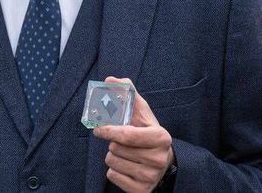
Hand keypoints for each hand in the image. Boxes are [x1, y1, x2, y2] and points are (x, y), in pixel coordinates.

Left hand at [93, 77, 174, 192]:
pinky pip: (112, 177)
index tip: (98, 128)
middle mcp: (158, 159)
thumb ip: (127, 95)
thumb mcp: (142, 114)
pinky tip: (127, 167)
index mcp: (161, 137)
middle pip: (117, 149)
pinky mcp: (141, 191)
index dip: (109, 130)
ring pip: (112, 163)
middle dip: (114, 144)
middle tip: (123, 143)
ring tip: (127, 154)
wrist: (164, 164)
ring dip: (113, 157)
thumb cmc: (148, 134)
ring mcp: (150, 177)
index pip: (128, 135)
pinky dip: (115, 171)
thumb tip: (110, 79)